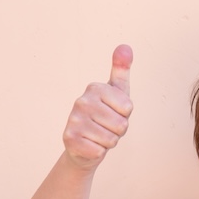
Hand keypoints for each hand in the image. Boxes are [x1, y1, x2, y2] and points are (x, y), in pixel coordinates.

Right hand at [61, 45, 133, 168]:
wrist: (84, 145)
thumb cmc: (105, 116)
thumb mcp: (117, 93)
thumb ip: (121, 70)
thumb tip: (125, 46)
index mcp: (95, 88)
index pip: (128, 108)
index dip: (125, 116)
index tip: (114, 113)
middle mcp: (81, 101)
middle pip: (121, 125)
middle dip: (118, 131)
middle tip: (106, 127)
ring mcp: (73, 120)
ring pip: (111, 139)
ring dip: (109, 142)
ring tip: (98, 135)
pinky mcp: (70, 139)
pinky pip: (99, 151)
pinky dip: (98, 152)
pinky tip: (90, 145)